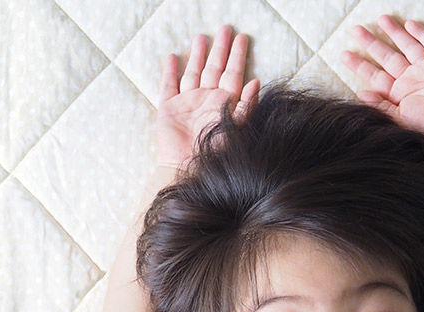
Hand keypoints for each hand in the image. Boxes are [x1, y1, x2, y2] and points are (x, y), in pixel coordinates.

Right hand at [157, 25, 259, 168]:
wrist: (188, 170)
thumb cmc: (215, 153)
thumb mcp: (237, 128)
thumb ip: (247, 106)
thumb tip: (256, 82)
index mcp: (223, 103)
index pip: (232, 73)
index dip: (237, 56)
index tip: (242, 38)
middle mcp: (206, 100)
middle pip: (214, 68)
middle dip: (220, 49)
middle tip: (225, 28)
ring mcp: (187, 103)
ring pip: (192, 72)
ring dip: (196, 55)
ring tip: (201, 38)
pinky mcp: (168, 110)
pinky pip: (167, 86)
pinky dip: (168, 72)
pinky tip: (171, 58)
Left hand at [341, 16, 423, 146]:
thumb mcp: (398, 119)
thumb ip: (380, 106)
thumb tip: (360, 93)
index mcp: (397, 93)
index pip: (374, 75)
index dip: (359, 64)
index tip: (344, 54)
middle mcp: (410, 78)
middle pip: (386, 56)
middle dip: (372, 42)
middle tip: (356, 30)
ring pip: (407, 46)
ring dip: (394, 32)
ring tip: (380, 19)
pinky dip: (421, 34)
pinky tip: (409, 24)